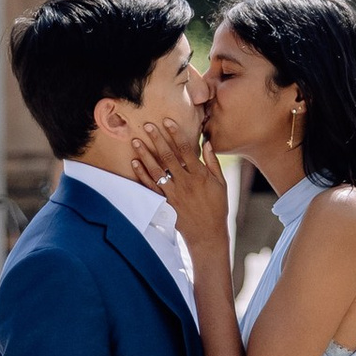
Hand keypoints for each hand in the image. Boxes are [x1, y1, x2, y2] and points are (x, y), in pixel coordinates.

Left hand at [131, 109, 231, 268]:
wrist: (208, 234)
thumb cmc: (217, 207)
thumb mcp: (221, 183)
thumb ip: (213, 162)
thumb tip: (207, 142)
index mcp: (200, 175)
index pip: (186, 149)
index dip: (175, 134)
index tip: (167, 121)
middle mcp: (185, 182)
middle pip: (168, 156)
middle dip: (157, 139)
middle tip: (147, 125)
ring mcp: (174, 193)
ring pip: (156, 170)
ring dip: (145, 154)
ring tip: (136, 141)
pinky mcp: (166, 203)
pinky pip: (151, 187)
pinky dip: (142, 174)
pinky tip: (135, 163)